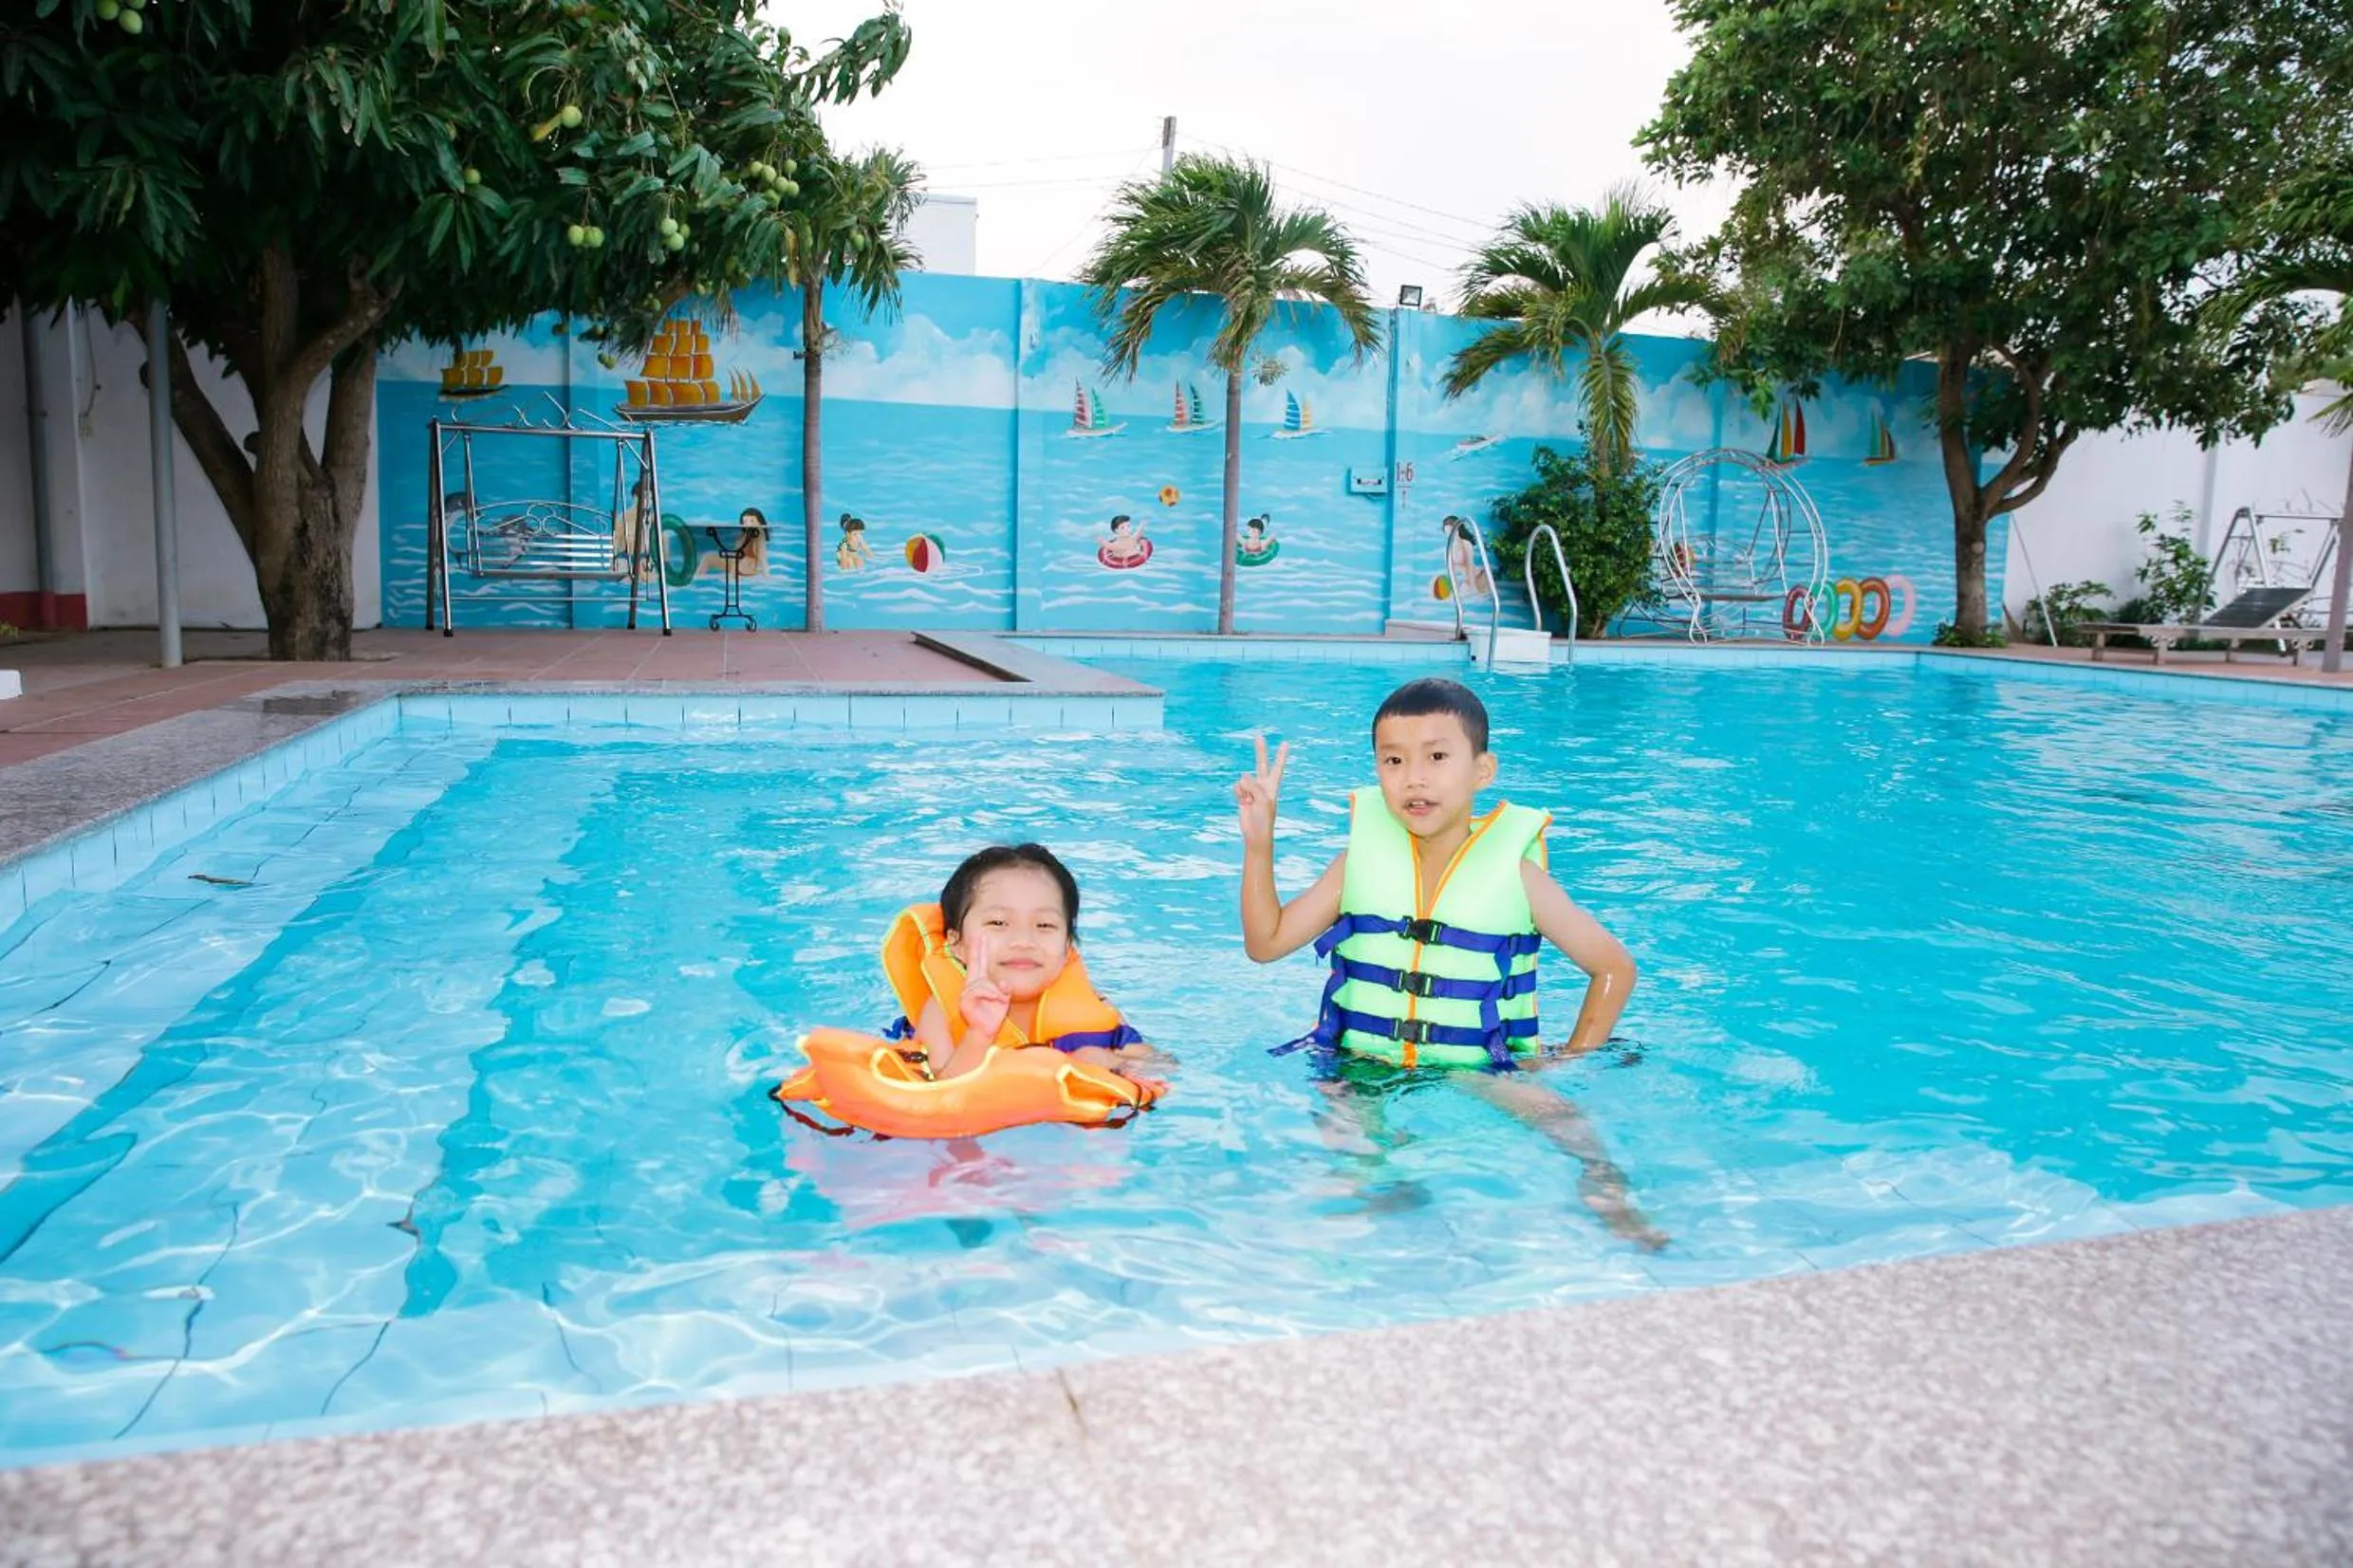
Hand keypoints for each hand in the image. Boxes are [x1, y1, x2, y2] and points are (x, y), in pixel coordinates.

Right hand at [958, 929, 1009, 1039]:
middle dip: (978, 949)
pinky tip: (993, 1000)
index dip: (979, 949)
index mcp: (980, 983)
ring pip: (985, 983)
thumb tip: (1004, 983)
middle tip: (981, 935)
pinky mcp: (965, 1000)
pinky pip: (981, 991)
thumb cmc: (992, 1016)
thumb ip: (1004, 989)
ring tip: (997, 1001)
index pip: (979, 963)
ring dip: (995, 992)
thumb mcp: (1002, 999)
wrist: (983, 1030)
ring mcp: (967, 992)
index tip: (981, 936)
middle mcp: (972, 984)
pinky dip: (990, 995)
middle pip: (975, 963)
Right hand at [1234, 734, 1288, 848]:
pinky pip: (1237, 787)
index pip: (1278, 767)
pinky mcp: (1242, 796)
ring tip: (1249, 801)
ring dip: (1244, 789)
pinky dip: (1238, 793)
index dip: (1281, 756)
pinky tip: (1243, 802)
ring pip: (1244, 780)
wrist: (1255, 833)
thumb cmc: (1264, 818)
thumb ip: (1254, 786)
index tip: (1285, 743)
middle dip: (1261, 751)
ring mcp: (1252, 790)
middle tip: (1259, 736)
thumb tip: (1242, 777)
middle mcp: (1262, 785)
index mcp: (1272, 786)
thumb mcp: (1263, 800)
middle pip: (1261, 764)